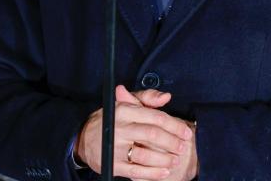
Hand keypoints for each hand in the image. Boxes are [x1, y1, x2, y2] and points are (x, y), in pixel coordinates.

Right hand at [75, 85, 192, 179]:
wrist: (84, 138)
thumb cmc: (113, 119)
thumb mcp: (126, 103)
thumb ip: (147, 98)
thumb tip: (166, 97)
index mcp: (124, 110)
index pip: (155, 117)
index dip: (174, 125)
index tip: (186, 132)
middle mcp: (119, 128)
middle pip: (152, 135)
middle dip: (172, 142)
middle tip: (183, 147)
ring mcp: (114, 147)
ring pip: (145, 155)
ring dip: (165, 159)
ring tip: (175, 160)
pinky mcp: (112, 164)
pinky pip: (136, 171)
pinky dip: (153, 173)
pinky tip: (164, 172)